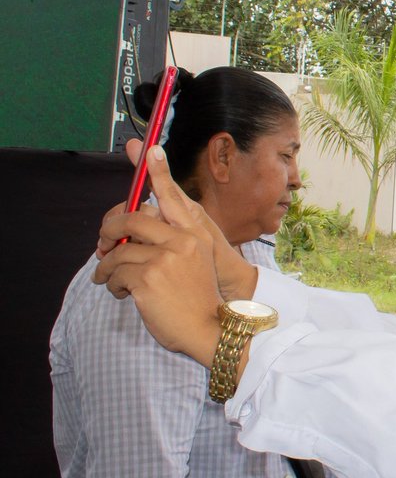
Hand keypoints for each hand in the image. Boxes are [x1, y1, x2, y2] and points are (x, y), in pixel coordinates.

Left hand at [92, 144, 223, 366]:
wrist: (210, 329)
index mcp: (194, 233)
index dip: (158, 171)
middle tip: (102, 243)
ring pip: (119, 250)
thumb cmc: (198, 297)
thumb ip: (170, 241)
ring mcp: (165, 258)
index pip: (172, 196)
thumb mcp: (194, 261)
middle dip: (110, 228)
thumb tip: (132, 229)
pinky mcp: (148, 277)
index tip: (148, 147)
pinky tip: (121, 293)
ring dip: (108, 267)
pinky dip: (111, 283)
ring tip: (110, 279)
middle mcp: (182, 240)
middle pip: (133, 218)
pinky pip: (114, 272)